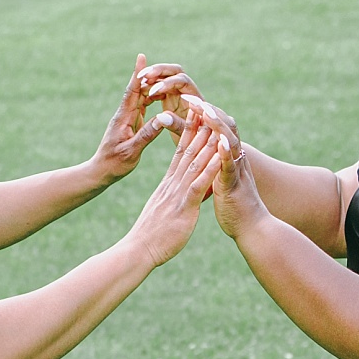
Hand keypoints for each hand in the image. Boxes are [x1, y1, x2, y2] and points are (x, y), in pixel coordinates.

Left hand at [92, 54, 180, 182]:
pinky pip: (141, 107)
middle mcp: (124, 115)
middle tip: (155, 61)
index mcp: (124, 119)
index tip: (142, 58)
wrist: (102, 171)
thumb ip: (146, 134)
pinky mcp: (129, 124)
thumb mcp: (132, 151)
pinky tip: (156, 94)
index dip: (138, 75)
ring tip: (160, 74)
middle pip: (136, 91)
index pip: (132, 93)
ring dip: (148, 85)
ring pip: (139, 98)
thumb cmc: (115, 164)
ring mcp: (127, 119)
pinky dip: (149, 98)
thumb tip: (162, 119)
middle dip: (145, 75)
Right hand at [126, 111, 224, 267]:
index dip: (188, 133)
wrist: (138, 250)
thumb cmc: (149, 236)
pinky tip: (220, 157)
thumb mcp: (160, 211)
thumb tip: (172, 196)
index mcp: (167, 185)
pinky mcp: (184, 207)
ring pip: (194, 163)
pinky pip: (199, 184)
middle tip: (207, 108)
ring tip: (216, 124)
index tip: (196, 116)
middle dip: (199, 129)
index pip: (179, 154)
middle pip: (187, 152)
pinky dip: (210, 169)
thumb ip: (168, 200)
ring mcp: (177, 194)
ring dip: (207, 144)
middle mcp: (172, 185)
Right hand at [136, 62, 205, 141]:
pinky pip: (159, 87)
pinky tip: (140, 94)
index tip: (153, 92)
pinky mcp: (171, 99)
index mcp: (196, 99)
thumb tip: (161, 116)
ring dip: (152, 76)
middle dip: (159, 70)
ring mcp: (179, 94)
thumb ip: (177, 125)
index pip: (182, 81)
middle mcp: (189, 93)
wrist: (199, 149)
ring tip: (137, 80)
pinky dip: (150, 87)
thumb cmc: (196, 143)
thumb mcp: (187, 137)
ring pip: (165, 77)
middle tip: (143, 75)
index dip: (167, 84)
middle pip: (175, 72)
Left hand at [185, 98, 270, 240]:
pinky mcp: (235, 186)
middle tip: (190, 96)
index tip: (186, 100)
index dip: (201, 114)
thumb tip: (203, 158)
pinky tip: (220, 141)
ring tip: (205, 110)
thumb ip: (213, 168)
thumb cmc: (235, 209)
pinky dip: (226, 153)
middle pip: (222, 129)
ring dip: (217, 126)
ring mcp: (236, 171)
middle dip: (207, 111)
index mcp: (225, 159)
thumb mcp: (218, 182)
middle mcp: (233, 160)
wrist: (254, 230)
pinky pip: (231, 167)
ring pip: (228, 142)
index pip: (213, 130)